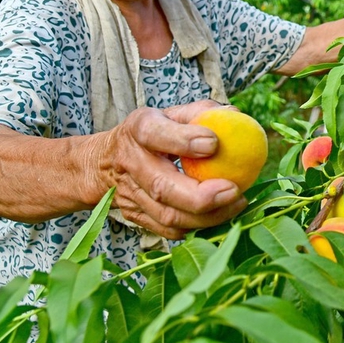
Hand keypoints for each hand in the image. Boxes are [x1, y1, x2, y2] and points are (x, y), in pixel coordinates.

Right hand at [97, 100, 247, 239]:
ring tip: (237, 204)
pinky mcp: (133, 215)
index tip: (214, 144)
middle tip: (234, 190)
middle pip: (161, 187)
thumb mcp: (173, 113)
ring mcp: (129, 193)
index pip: (154, 134)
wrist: (106, 159)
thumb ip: (203, 112)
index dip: (183, 140)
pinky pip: (168, 230)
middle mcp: (130, 162)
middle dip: (201, 195)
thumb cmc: (155, 131)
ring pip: (167, 215)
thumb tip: (235, 115)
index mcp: (139, 129)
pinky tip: (220, 216)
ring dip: (207, 216)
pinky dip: (196, 227)